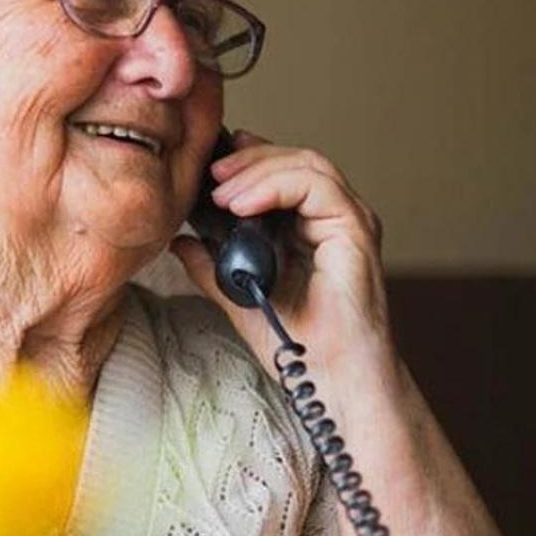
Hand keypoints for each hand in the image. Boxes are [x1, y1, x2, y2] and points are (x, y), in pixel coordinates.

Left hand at [170, 130, 395, 378]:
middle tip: (209, 172)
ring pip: (307, 164)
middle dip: (247, 160)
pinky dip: (275, 186)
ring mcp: (349, 220)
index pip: (281, 171)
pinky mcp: (357, 229)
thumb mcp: (236, 293)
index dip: (246, 160)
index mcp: (309, 226)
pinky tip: (241, 204)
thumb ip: (210, 264)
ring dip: (256, 170)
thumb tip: (179, 239)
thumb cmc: (292, 341)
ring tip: (219, 191)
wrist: (324, 377)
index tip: (207, 166)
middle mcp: (333, 217)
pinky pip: (317, 187)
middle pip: (294, 159)